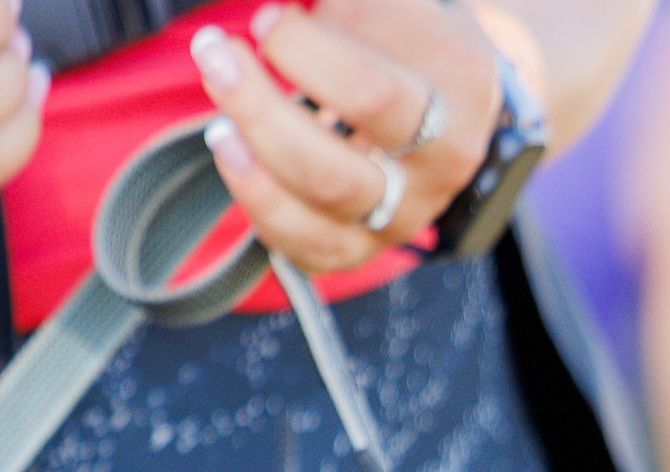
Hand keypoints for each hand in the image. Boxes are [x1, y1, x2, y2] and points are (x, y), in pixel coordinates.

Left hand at [190, 0, 504, 277]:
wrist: (447, 93)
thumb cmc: (409, 34)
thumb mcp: (394, 3)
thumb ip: (346, 5)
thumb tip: (272, 19)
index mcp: (454, 105)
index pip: (370, 96)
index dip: (305, 58)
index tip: (263, 23)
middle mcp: (431, 179)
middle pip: (334, 173)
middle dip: (261, 114)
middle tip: (216, 57)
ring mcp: (396, 222)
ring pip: (315, 221)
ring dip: (252, 169)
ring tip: (218, 121)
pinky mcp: (361, 248)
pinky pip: (302, 249)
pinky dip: (258, 206)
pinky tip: (232, 154)